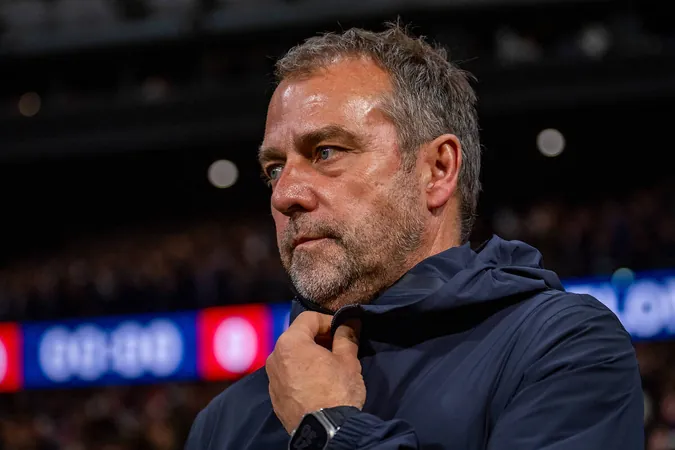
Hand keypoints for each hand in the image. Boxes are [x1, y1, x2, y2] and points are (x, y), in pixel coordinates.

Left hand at [266, 311, 365, 432]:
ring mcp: (272, 378)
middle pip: (297, 337)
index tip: (343, 331)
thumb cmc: (337, 391)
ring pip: (291, 357)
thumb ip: (346, 337)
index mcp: (290, 342)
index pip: (309, 318)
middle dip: (318, 339)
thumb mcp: (348, 361)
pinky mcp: (274, 397)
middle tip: (338, 349)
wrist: (325, 433)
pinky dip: (300, 374)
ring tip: (328, 368)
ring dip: (308, 357)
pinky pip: (287, 376)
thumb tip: (349, 323)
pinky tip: (317, 385)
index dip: (328, 321)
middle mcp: (274, 357)